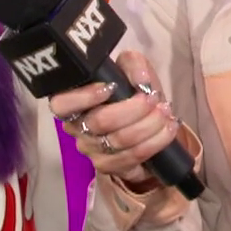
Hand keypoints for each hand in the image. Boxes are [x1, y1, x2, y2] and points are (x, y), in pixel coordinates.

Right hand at [48, 51, 177, 192]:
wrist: (145, 122)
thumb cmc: (130, 92)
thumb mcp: (131, 70)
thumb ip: (133, 64)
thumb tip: (140, 80)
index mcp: (73, 102)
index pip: (62, 103)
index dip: (85, 96)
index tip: (113, 87)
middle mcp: (76, 128)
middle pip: (100, 121)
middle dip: (134, 109)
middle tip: (154, 98)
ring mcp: (91, 150)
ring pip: (121, 140)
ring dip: (150, 125)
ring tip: (166, 112)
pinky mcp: (109, 166)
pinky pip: (133, 157)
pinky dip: (156, 141)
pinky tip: (168, 129)